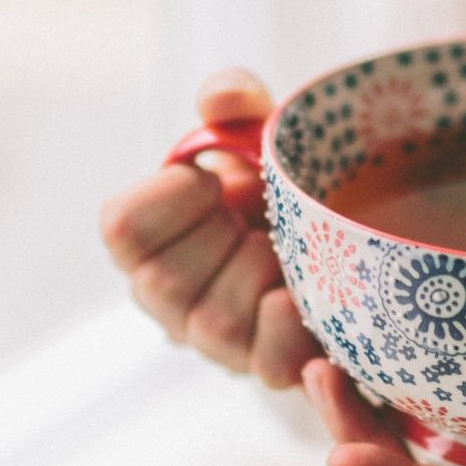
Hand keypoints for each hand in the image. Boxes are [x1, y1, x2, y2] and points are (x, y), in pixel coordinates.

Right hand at [98, 68, 322, 387]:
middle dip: (222, 236)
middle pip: (165, 283)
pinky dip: (296, 334)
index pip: (122, 229)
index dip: (170, 198)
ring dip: (264, 273)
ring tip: (291, 249)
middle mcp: (168, 300)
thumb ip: (231, 98)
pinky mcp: (272, 367)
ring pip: (218, 323)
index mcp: (147, 238)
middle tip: (258, 214)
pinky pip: (273, 366)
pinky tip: (310, 309)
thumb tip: (225, 99)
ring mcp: (218, 343)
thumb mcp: (253, 128)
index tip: (210, 179)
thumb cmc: (274, 179)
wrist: (343, 227)